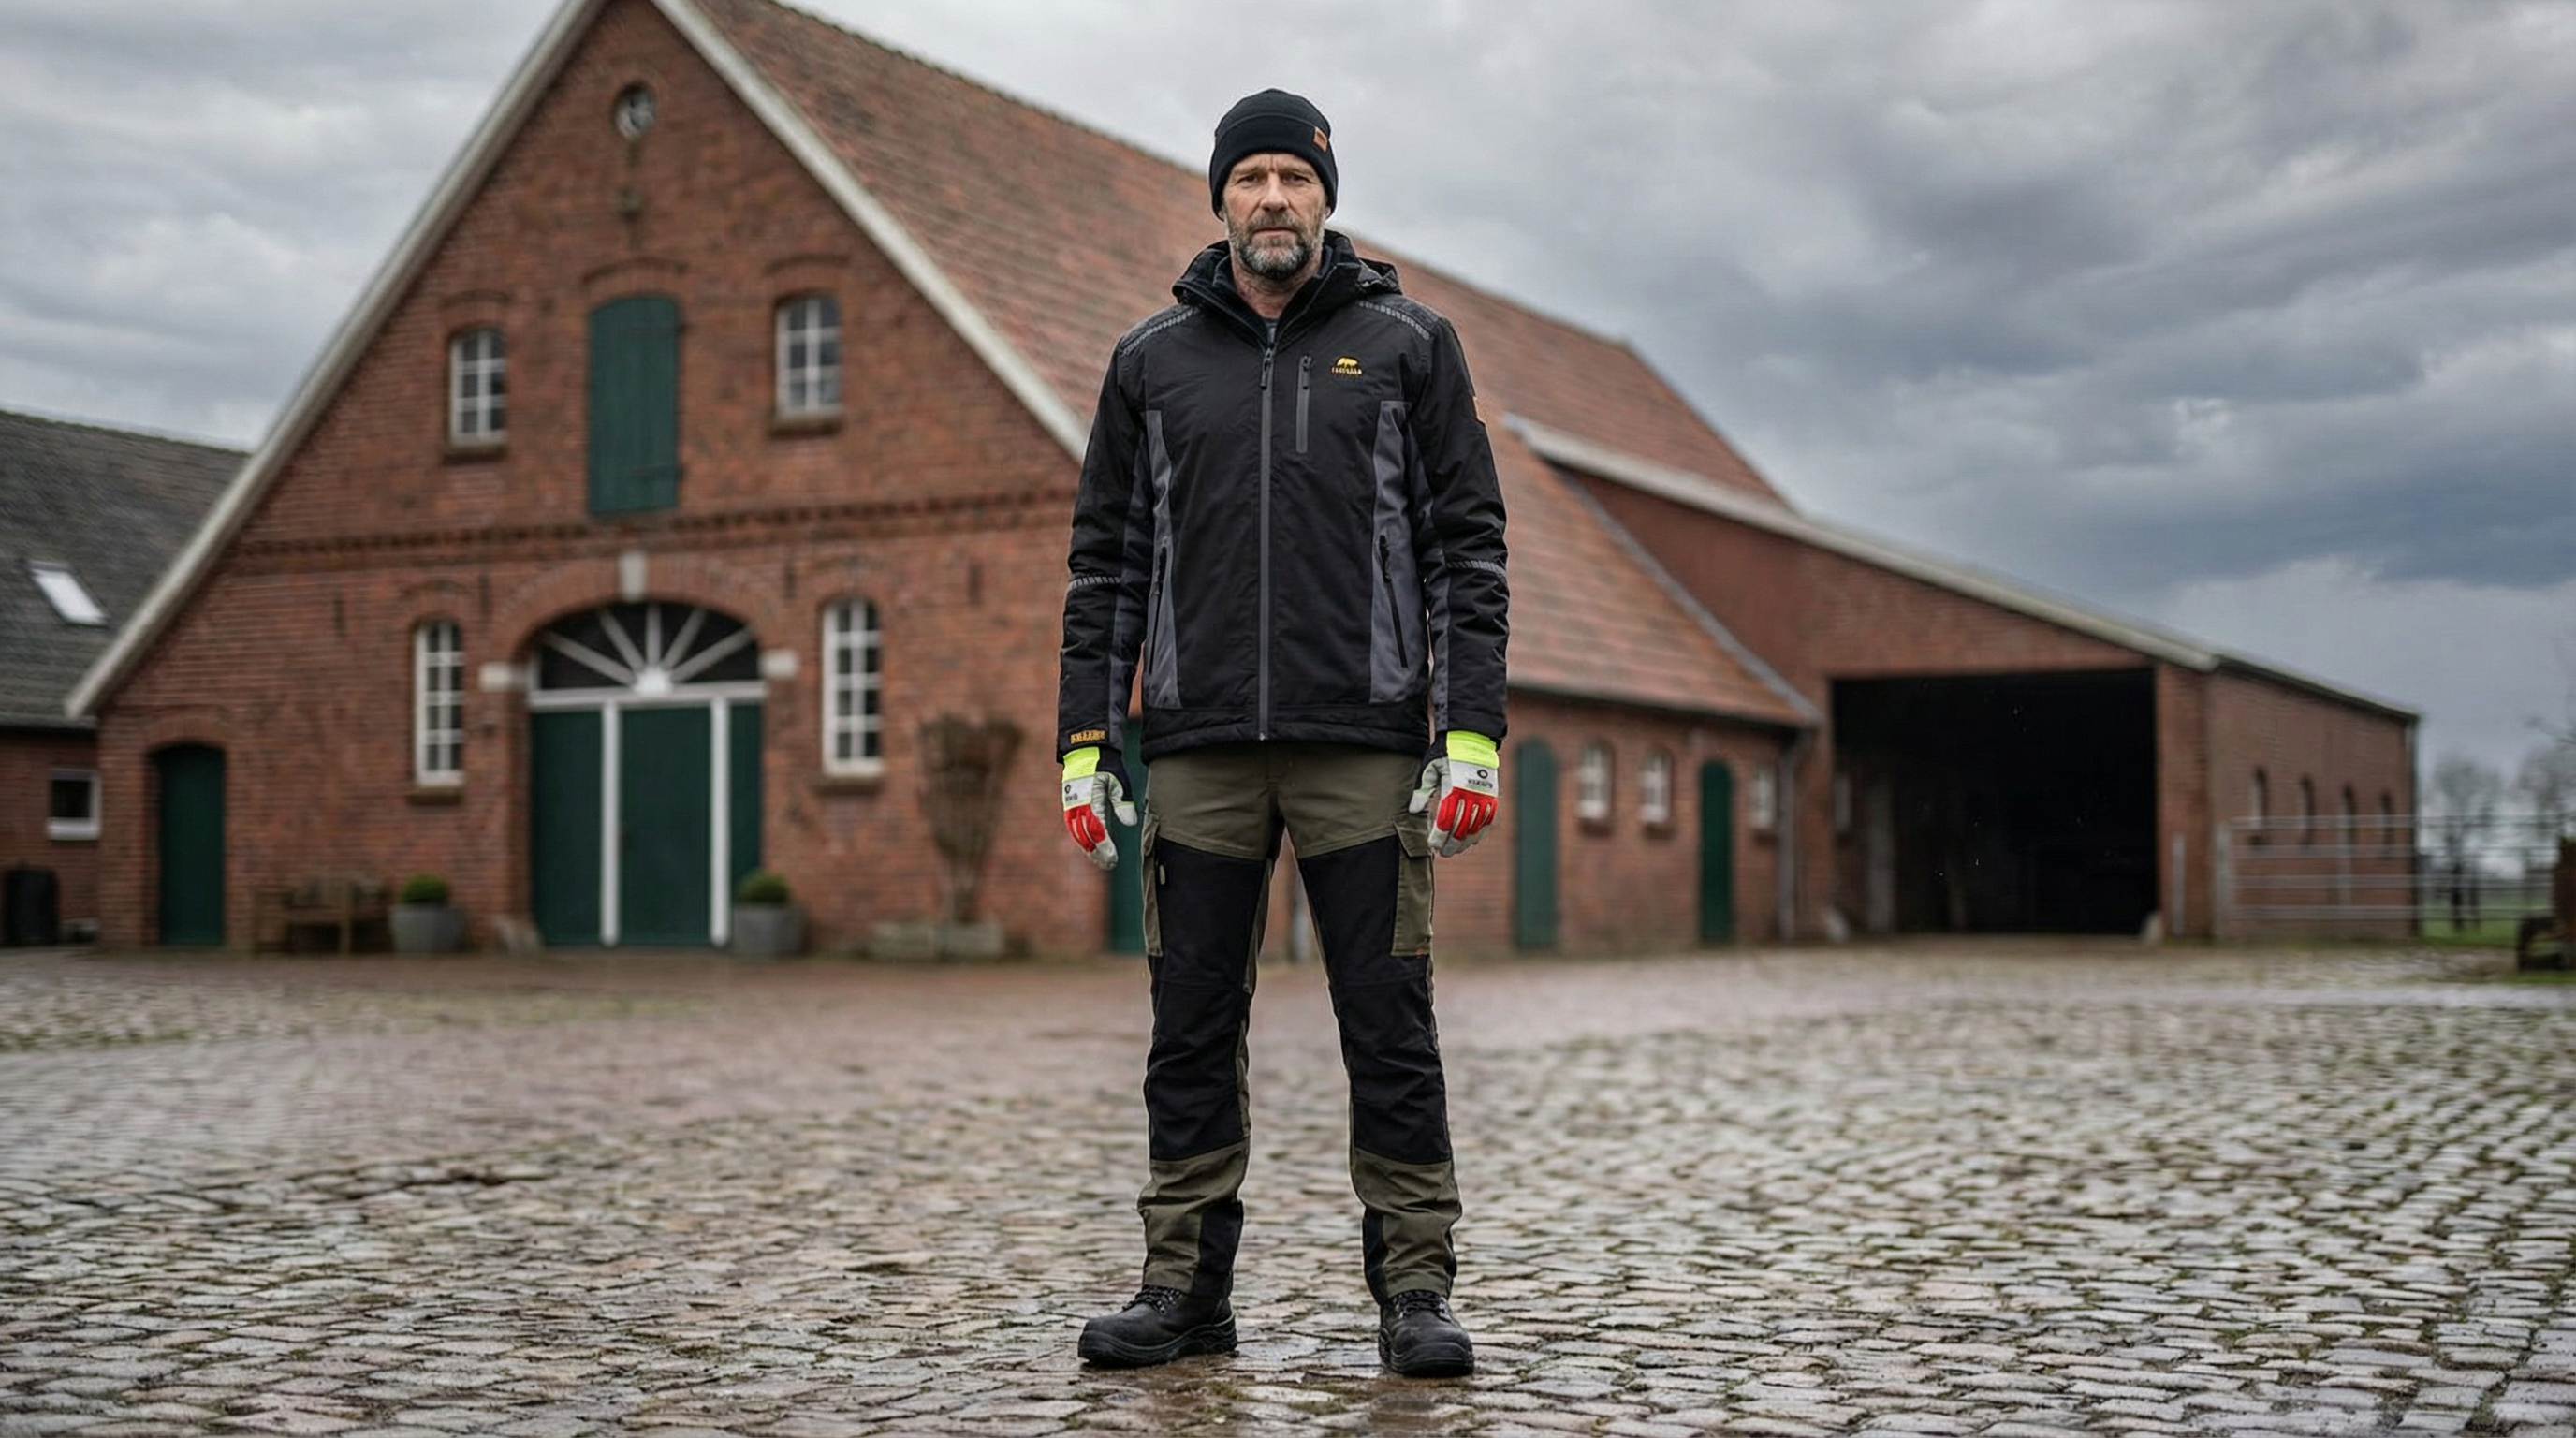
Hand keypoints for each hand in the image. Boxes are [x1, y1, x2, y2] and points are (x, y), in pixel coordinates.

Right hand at [1061, 747, 1137, 871]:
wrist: (1084, 748)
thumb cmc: (1104, 763)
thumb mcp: (1118, 779)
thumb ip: (1123, 801)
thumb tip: (1130, 823)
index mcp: (1088, 798)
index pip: (1096, 829)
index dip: (1105, 846)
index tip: (1113, 858)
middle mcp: (1076, 805)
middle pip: (1085, 836)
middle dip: (1097, 853)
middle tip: (1110, 864)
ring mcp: (1070, 806)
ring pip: (1077, 834)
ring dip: (1089, 849)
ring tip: (1102, 861)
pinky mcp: (1069, 806)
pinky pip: (1074, 828)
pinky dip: (1082, 840)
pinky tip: (1092, 849)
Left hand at [1408, 731, 1500, 856]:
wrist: (1472, 738)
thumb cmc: (1446, 754)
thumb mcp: (1430, 768)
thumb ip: (1422, 791)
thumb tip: (1414, 811)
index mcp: (1454, 788)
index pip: (1446, 820)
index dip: (1439, 836)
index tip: (1432, 845)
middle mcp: (1471, 795)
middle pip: (1461, 828)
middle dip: (1451, 844)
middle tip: (1443, 853)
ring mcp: (1484, 796)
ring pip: (1475, 827)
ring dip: (1465, 841)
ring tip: (1455, 850)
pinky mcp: (1492, 796)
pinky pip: (1488, 820)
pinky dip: (1480, 832)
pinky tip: (1472, 840)